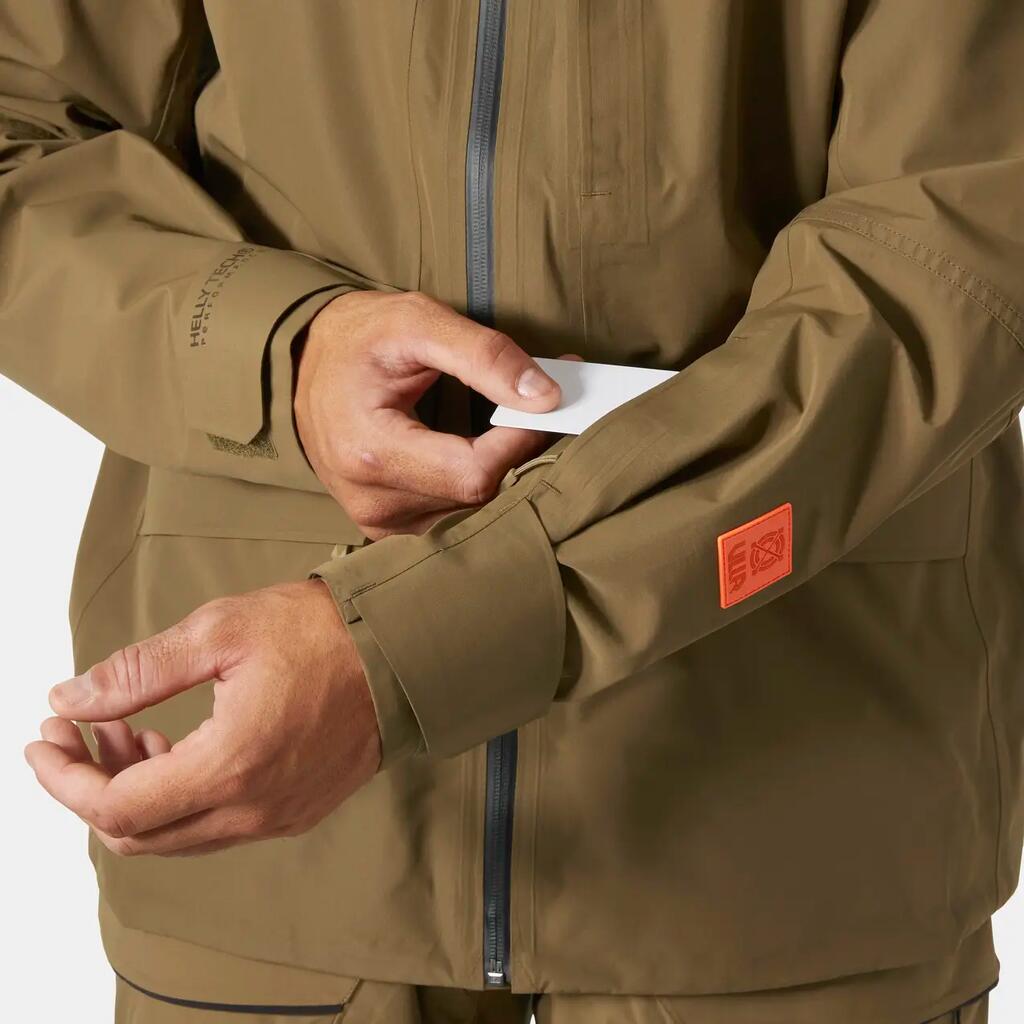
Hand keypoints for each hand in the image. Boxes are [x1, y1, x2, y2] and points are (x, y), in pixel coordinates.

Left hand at [24, 581, 378, 856]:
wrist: (399, 650)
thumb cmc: (320, 632)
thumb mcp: (220, 630)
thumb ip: (138, 671)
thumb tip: (71, 698)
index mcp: (232, 764)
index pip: (117, 809)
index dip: (64, 780)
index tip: (43, 740)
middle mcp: (254, 807)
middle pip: (140, 834)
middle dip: (92, 787)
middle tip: (80, 731)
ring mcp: (278, 815)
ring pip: (177, 835)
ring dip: (136, 794)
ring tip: (128, 733)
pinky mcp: (296, 810)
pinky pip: (217, 826)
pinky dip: (180, 797)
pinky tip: (178, 748)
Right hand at [296, 289, 573, 537]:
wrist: (304, 364)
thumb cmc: (359, 339)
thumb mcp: (417, 323)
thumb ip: (484, 356)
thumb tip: (547, 396)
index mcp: (372, 453)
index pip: (476, 473)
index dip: (523, 441)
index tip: (550, 404)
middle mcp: (373, 502)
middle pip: (480, 500)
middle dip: (521, 455)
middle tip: (545, 413)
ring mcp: (379, 524)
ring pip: (474, 517)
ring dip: (506, 475)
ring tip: (515, 429)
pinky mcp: (387, 530)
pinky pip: (455, 522)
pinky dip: (481, 491)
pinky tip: (488, 456)